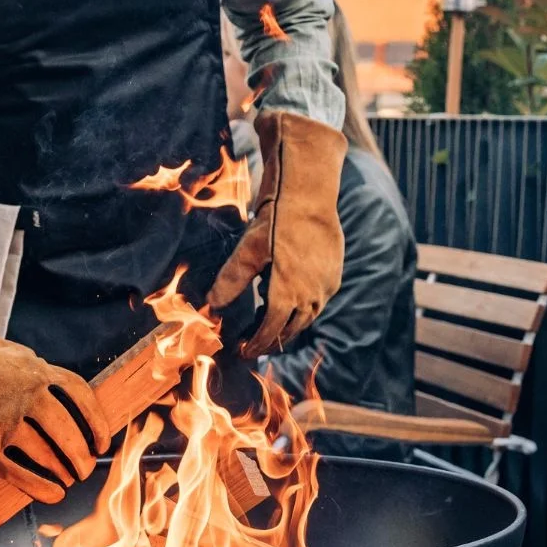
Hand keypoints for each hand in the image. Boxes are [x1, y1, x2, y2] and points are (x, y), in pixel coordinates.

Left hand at [208, 110, 346, 356]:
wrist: (310, 195)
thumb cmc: (276, 221)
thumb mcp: (248, 250)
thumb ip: (231, 281)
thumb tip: (212, 305)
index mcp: (287, 294)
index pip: (270, 332)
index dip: (256, 345)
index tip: (244, 352)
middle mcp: (311, 296)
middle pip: (291, 330)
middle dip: (272, 339)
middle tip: (254, 343)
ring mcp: (326, 287)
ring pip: (307, 318)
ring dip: (289, 325)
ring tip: (271, 324)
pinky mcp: (334, 276)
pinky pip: (318, 301)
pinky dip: (303, 308)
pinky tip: (290, 299)